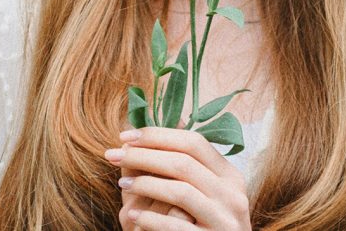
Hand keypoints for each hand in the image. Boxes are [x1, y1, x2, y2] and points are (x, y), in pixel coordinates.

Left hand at [105, 127, 250, 230]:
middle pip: (184, 163)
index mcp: (229, 175)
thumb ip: (176, 163)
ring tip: (123, 183)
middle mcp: (232, 194)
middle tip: (112, 154)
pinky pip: (176, 226)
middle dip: (144, 155)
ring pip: (181, 191)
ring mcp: (225, 220)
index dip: (158, 135)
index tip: (125, 135)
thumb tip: (145, 125)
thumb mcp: (195, 192)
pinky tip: (133, 215)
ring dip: (145, 184)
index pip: (194, 142)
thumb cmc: (199, 225)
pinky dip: (151, 218)